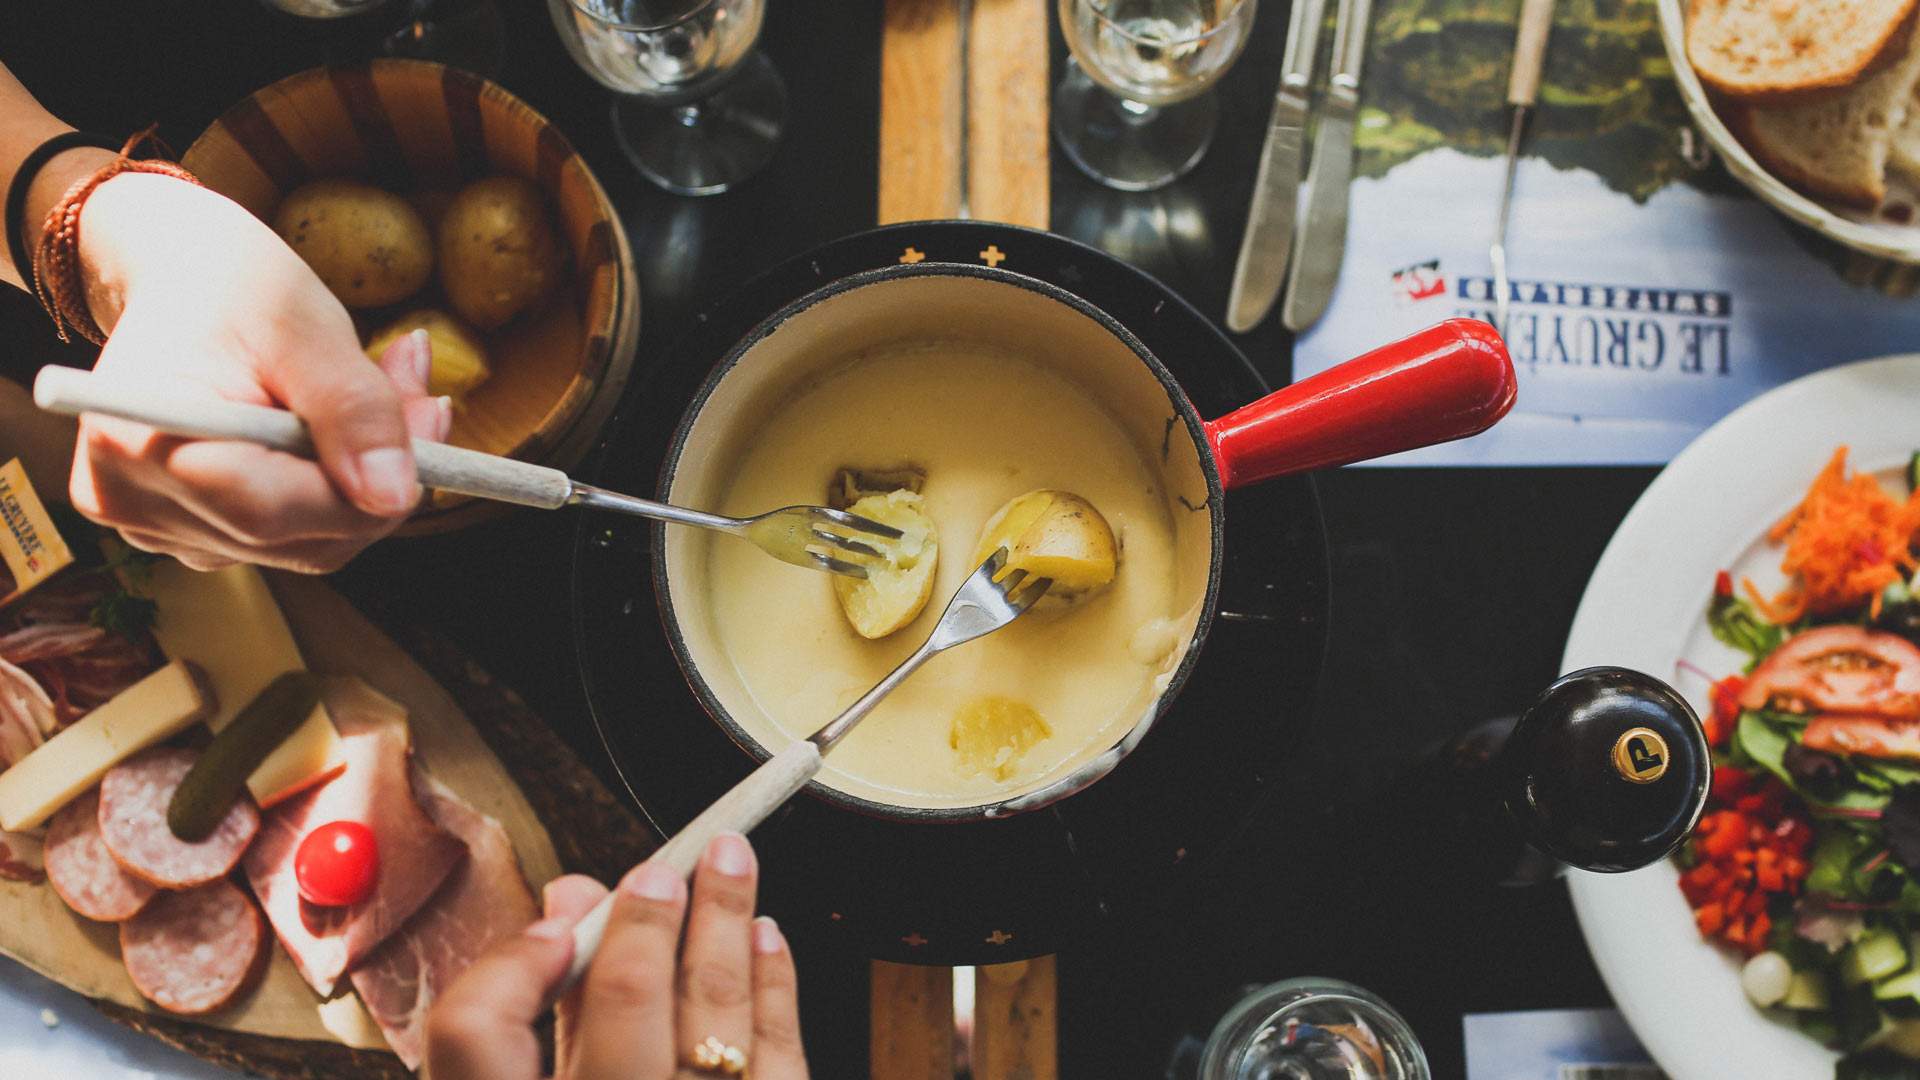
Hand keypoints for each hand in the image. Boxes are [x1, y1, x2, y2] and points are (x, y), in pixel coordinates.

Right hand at [64, 173, 448, 572]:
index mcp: (134, 443)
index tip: (429, 418)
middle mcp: (134, 502)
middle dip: (380, 476)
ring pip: (311, 544)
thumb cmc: (230, 287)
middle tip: (423, 394)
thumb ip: (353, 409)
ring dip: (368, 480)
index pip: (269, 512)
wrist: (182, 281)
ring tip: (388, 389)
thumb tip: (393, 496)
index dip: (365, 485)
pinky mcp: (193, 534)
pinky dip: (339, 488)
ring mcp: (159, 529)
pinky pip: (295, 537)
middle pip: (298, 538)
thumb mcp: (303, 325)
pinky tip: (347, 428)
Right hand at [427, 833, 809, 1079]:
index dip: (509, 965)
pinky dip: (773, 985)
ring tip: (732, 865)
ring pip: (717, 1012)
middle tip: (665, 865)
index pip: (474, 1035)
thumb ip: (538, 1024)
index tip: (549, 924)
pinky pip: (781, 1052)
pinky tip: (766, 940)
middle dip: (649, 916)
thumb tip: (569, 905)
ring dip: (726, 923)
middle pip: (623, 1001)